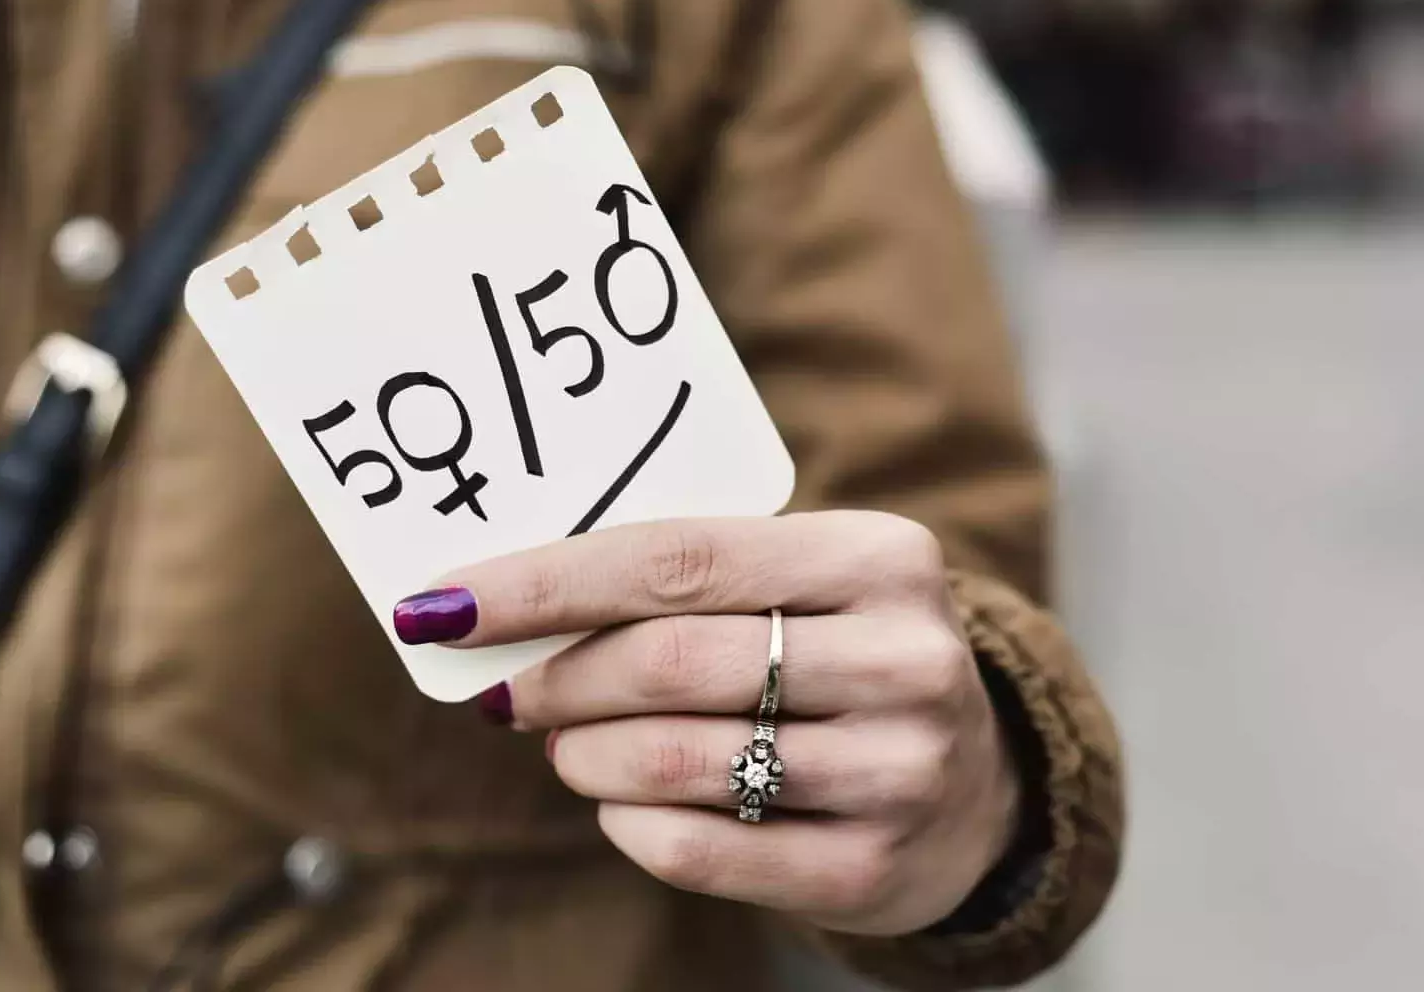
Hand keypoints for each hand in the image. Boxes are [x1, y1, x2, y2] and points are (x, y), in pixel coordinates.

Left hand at [396, 511, 1022, 935]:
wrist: (978, 789)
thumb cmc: (843, 661)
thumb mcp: (807, 587)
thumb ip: (692, 577)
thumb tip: (505, 599)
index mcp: (881, 557)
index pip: (680, 557)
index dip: (546, 582)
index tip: (444, 604)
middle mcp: (903, 659)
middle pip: (670, 660)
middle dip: (558, 677)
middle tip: (505, 690)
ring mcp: (898, 770)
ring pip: (677, 761)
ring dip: (584, 753)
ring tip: (566, 744)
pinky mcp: (873, 866)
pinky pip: (698, 848)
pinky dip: (628, 823)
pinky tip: (622, 802)